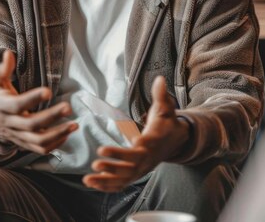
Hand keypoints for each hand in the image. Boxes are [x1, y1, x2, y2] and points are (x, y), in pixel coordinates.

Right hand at [0, 50, 77, 154]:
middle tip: (68, 107)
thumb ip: (3, 70)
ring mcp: (19, 137)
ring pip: (38, 141)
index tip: (49, 91)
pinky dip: (56, 144)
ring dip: (58, 134)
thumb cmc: (1, 99)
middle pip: (31, 124)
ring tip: (74, 125)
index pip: (17, 105)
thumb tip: (8, 54)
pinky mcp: (27, 145)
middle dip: (51, 116)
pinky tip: (67, 134)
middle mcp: (11, 124)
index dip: (32, 99)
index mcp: (4, 107)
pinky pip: (41, 150)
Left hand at [83, 76, 188, 191]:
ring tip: (88, 178)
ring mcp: (142, 168)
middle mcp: (147, 158)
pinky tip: (92, 184)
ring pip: (124, 178)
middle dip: (113, 166)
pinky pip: (122, 183)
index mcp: (153, 141)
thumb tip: (159, 78)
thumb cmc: (167, 121)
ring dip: (106, 180)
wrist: (176, 140)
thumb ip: (161, 94)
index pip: (140, 147)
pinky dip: (108, 186)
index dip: (127, 150)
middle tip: (96, 162)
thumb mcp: (166, 106)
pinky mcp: (137, 173)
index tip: (111, 148)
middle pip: (130, 166)